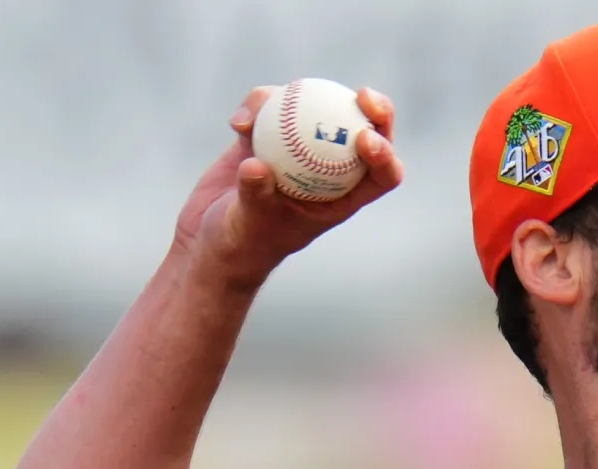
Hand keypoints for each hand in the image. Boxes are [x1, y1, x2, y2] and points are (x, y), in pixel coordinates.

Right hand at [171, 84, 404, 287]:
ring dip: (296, 98)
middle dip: (375, 109)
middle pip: (365, 132)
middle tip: (362, 96)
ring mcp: (300, 147)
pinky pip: (270, 107)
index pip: (382, 176)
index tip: (366, 139)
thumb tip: (256, 165)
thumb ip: (256, 195)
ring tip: (267, 102)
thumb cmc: (241, 243)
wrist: (212, 238)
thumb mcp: (249, 224)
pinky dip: (255, 107)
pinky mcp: (269, 134)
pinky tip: (237, 123)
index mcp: (343, 198)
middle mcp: (329, 168)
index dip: (386, 155)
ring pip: (316, 108)